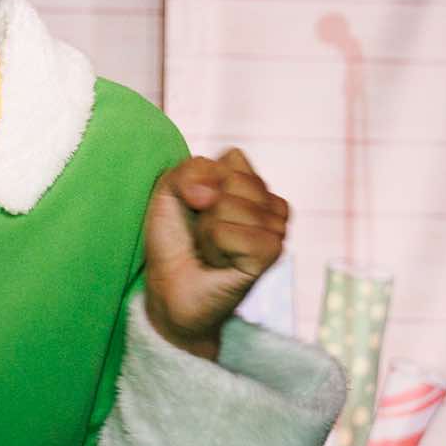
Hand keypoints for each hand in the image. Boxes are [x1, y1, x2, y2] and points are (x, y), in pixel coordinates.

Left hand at [142, 149, 288, 358]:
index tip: (197, 207)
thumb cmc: (175, 240)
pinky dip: (214, 246)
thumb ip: (190, 170)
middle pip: (234, 180)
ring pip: (230, 205)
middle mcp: (272, 206)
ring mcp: (276, 230)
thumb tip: (213, 195)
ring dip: (207, 230)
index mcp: (254, 186)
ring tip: (211, 249)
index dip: (202, 181)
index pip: (234, 157)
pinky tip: (220, 262)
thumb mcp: (171, 190)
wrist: (170, 287)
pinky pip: (230, 232)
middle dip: (205, 207)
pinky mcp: (270, 254)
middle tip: (205, 234)